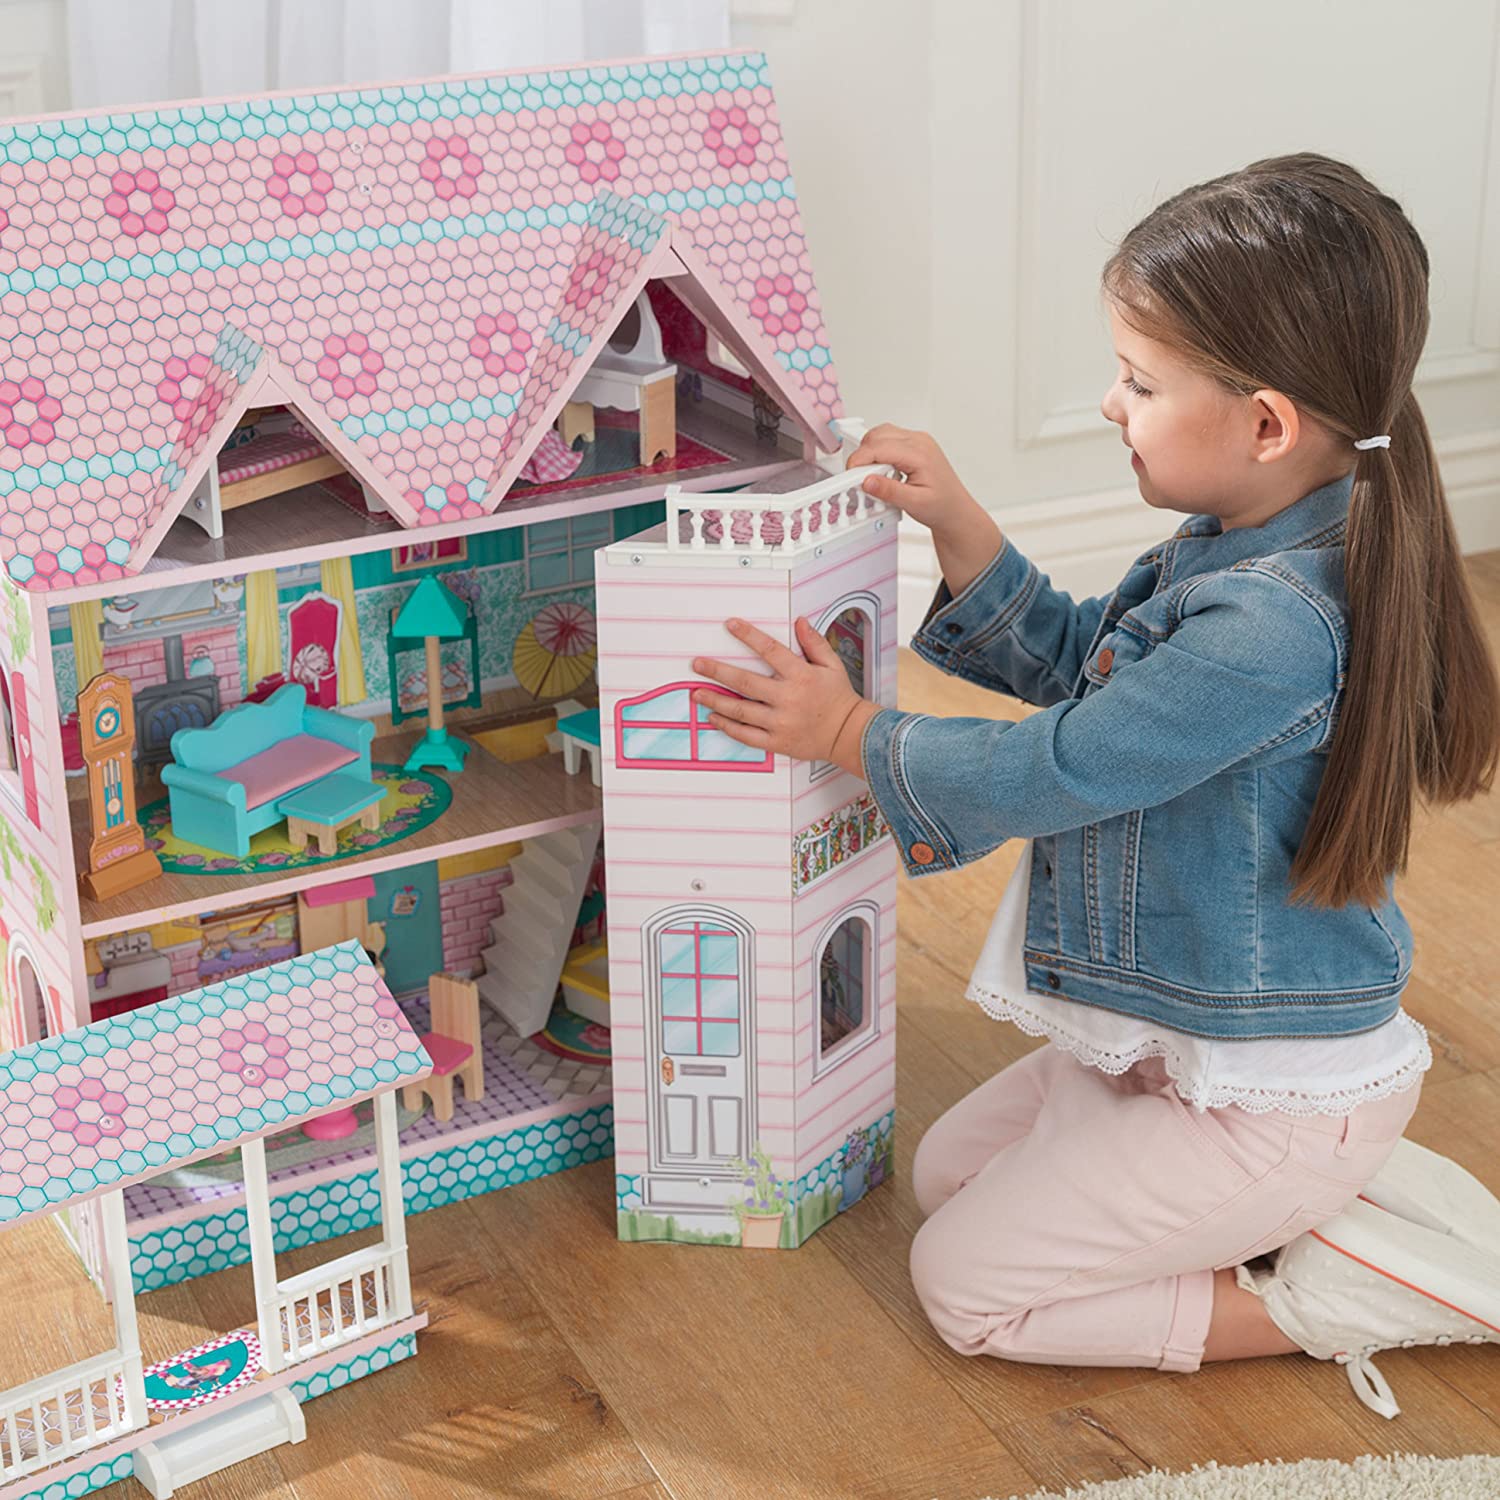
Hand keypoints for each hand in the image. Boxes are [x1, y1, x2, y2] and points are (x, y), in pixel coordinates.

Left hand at [692, 617, 880, 773]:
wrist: (848, 734)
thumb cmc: (839, 700)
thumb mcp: (832, 665)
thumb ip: (814, 642)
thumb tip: (800, 622)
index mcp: (801, 676)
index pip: (770, 650)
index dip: (748, 635)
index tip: (731, 625)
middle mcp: (788, 698)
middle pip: (744, 681)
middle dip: (717, 671)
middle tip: (698, 664)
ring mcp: (780, 722)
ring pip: (740, 710)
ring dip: (715, 700)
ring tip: (697, 693)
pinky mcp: (776, 742)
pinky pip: (746, 735)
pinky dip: (727, 727)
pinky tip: (715, 718)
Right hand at [846, 423, 979, 534]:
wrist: (955, 510)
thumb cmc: (942, 506)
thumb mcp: (914, 503)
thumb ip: (889, 491)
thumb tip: (866, 481)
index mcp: (920, 453)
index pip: (879, 447)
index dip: (859, 460)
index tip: (850, 477)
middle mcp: (919, 441)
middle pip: (877, 436)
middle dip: (862, 456)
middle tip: (859, 479)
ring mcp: (917, 440)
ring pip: (880, 434)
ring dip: (869, 452)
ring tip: (872, 476)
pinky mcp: (914, 444)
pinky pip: (888, 439)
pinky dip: (878, 452)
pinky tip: (882, 471)